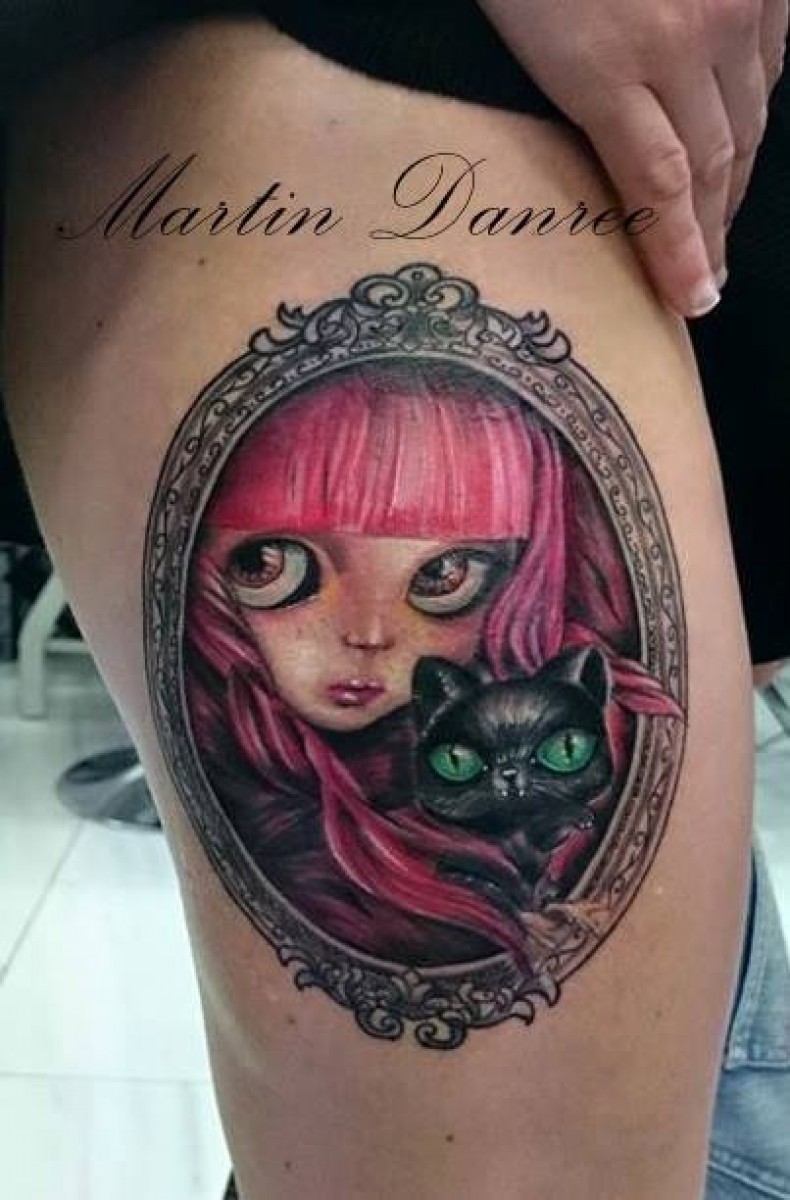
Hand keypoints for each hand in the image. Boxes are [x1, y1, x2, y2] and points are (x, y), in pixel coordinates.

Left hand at [477, 0, 787, 316]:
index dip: (678, 251)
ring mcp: (729, 1)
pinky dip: (756, 105)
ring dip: (737, 176)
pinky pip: (772, 55)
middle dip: (712, 227)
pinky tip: (742, 134)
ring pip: (748, 114)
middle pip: (711, 160)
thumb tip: (596, 163)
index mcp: (606, 64)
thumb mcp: (520, 30)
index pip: (658, 185)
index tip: (691, 301)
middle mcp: (685, 37)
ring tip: (721, 219)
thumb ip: (567, 96)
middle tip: (707, 274)